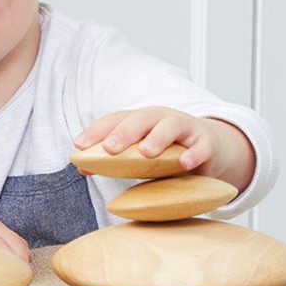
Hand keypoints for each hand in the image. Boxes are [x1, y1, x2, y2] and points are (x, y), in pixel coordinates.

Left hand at [74, 107, 254, 191]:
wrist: (207, 148)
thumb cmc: (166, 151)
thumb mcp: (138, 155)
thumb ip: (113, 160)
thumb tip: (81, 167)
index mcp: (139, 120)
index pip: (115, 120)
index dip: (96, 131)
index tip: (78, 145)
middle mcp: (160, 119)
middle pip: (141, 119)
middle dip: (124, 132)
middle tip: (110, 148)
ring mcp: (185, 127)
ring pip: (170, 126)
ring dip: (157, 137)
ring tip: (146, 152)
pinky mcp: (206, 142)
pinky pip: (201, 146)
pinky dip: (193, 154)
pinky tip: (184, 164)